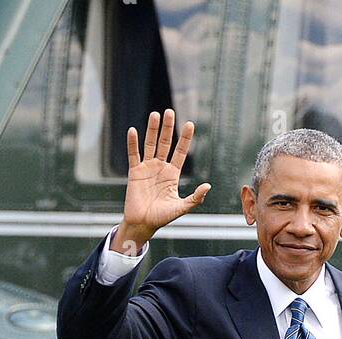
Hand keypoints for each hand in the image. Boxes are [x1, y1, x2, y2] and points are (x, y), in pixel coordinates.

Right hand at [112, 108, 210, 254]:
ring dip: (152, 130)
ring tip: (155, 114)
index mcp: (172, 174)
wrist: (143, 224)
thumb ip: (195, 198)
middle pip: (165, 143)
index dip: (185, 138)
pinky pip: (133, 154)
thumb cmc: (162, 217)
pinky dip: (132, 143)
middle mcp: (160, 167)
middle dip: (168, 128)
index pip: (181, 151)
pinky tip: (133, 131)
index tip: (190, 124)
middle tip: (170, 111)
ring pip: (150, 144)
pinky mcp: (134, 172)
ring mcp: (147, 168)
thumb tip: (208, 186)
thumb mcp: (181, 207)